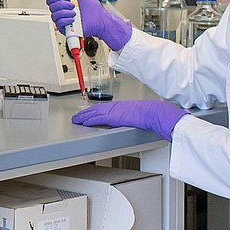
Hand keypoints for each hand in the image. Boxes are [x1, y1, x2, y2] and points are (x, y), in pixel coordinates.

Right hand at [47, 0, 132, 50]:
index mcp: (65, 2)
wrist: (99, 19)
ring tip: (75, 13)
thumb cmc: (93, 8)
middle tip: (73, 5)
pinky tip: (73, 19)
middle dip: (63, 4)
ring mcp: (64, 19)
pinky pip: (59, 23)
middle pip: (51, 6)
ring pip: (54, 15)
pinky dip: (66, 20)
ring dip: (66, 12)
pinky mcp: (65, 28)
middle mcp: (63, 10)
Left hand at [72, 99, 188, 140]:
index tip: (87, 112)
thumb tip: (130, 122)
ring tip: (76, 120)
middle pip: (94, 109)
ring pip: (93, 113)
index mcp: (120, 106)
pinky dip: (89, 121)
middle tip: (76, 116)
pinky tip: (84, 123)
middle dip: (84, 113)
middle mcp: (114, 106)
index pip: (102, 107)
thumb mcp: (137, 114)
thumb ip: (130, 117)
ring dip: (83, 117)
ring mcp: (112, 111)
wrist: (152, 112)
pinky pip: (97, 119)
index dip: (93, 110)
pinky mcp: (112, 117)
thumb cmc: (149, 113)